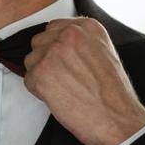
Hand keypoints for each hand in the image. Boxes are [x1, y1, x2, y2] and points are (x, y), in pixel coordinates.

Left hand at [23, 18, 144, 144]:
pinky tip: (59, 97)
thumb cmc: (112, 93)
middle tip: (65, 78)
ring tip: (64, 88)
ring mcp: (53, 52)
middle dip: (47, 60)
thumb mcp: (104, 52)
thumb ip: (81, 42)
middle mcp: (69, 34)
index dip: (56, 47)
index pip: (54, 28)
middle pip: (39, 42)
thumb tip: (59, 41)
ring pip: (31, 60)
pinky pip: (29, 80)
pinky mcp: (41, 73)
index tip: (65, 61)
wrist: (116, 118)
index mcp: (86, 27)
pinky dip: (39, 92)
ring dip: (42, 75)